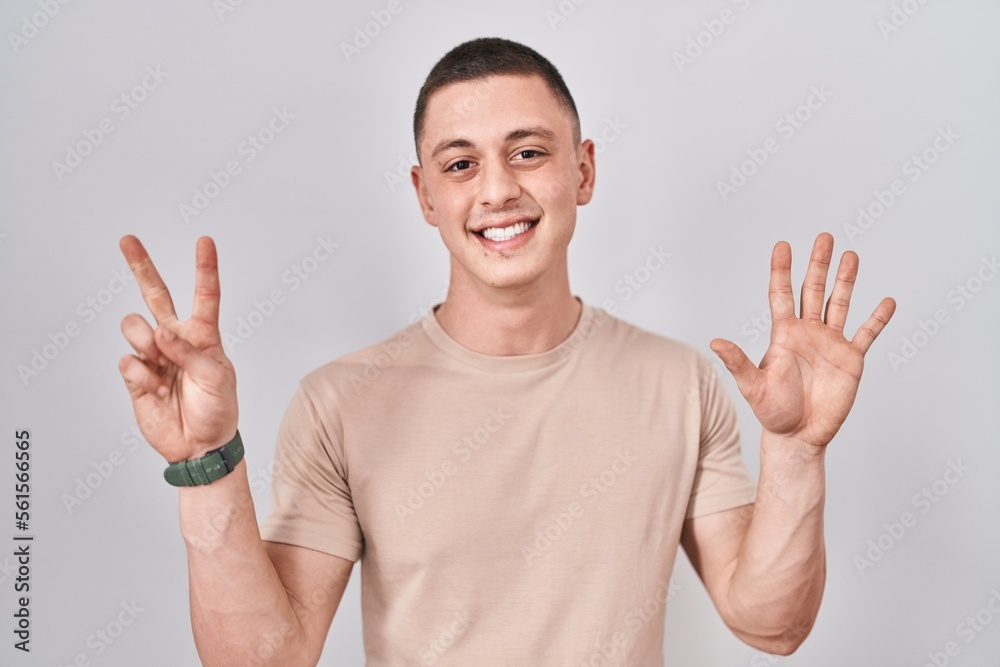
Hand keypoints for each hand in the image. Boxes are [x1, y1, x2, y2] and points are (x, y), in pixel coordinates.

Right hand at [117, 235, 237, 462]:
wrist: (200, 445)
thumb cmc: (218, 410)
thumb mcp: (217, 379)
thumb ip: (190, 352)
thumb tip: (161, 333)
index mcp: (203, 335)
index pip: (205, 296)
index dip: (204, 268)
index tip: (205, 241)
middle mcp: (176, 339)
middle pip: (155, 295)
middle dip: (141, 266)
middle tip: (127, 239)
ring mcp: (153, 356)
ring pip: (134, 325)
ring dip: (144, 339)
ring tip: (158, 360)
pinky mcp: (135, 376)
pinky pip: (128, 361)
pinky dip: (141, 375)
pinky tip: (156, 389)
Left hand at [710, 233, 894, 449]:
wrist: (798, 436)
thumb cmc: (772, 413)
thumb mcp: (753, 386)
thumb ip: (737, 362)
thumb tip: (714, 342)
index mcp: (783, 334)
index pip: (782, 294)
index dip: (781, 270)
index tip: (782, 245)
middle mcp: (807, 333)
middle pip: (813, 290)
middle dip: (818, 264)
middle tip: (824, 237)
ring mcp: (830, 344)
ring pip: (839, 304)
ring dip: (845, 281)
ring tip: (851, 255)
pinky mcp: (851, 360)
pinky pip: (867, 334)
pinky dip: (877, 319)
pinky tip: (887, 301)